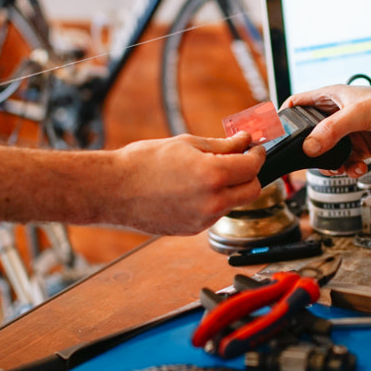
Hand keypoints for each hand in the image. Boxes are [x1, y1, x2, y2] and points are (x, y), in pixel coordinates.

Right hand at [110, 131, 264, 234]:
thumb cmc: (143, 163)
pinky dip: (213, 200)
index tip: (254, 148)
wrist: (113, 190)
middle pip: (253, 191)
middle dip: (250, 174)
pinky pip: (215, 214)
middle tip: (240, 160)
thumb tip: (244, 141)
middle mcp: (213, 202)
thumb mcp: (187, 143)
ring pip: (234, 203)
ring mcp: (203, 219)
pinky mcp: (193, 229)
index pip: (253, 166)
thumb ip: (222, 145)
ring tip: (205, 172)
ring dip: (231, 188)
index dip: (257, 154)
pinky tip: (191, 189)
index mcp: (213, 175)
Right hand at [285, 83, 370, 176]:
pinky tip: (359, 168)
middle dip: (310, 151)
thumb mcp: (359, 113)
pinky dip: (349, 169)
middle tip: (312, 162)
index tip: (278, 136)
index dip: (285, 117)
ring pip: (327, 153)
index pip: (297, 104)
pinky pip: (346, 162)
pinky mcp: (361, 148)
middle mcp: (336, 115)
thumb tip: (309, 148)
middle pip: (309, 135)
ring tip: (340, 168)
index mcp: (330, 97)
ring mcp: (349, 133)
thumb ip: (332, 130)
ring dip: (331, 165)